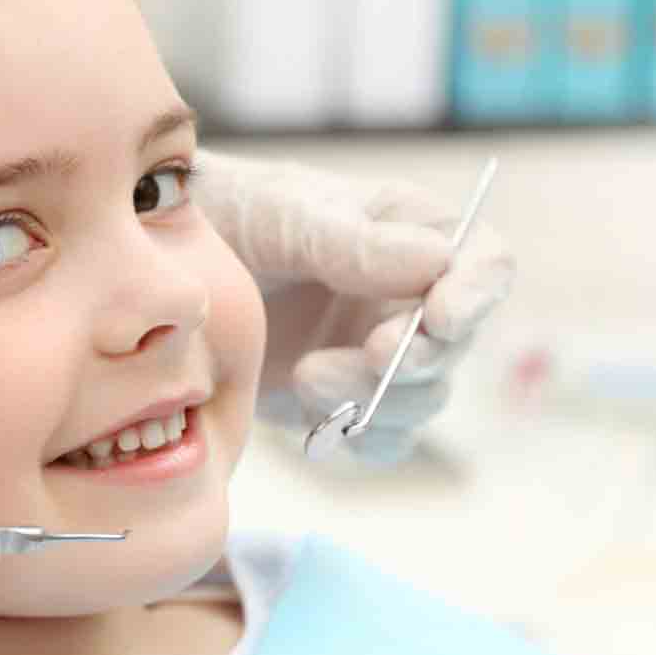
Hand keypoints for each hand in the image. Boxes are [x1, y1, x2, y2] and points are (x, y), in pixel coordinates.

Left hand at [196, 150, 513, 461]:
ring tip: (306, 375)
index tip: (437, 318)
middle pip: (456, 344)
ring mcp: (380, 352)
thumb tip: (438, 263)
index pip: (485, 264)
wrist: (170, 271)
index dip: (475, 296)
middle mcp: (411, 297)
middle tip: (367, 353)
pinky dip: (358, 438)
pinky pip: (380, 439)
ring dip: (377, 400)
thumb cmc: (236, 215)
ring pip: (422, 400)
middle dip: (415, 357)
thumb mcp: (287, 215)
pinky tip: (316, 421)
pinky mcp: (346, 399)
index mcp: (415, 233)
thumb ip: (353, 242)